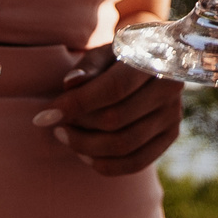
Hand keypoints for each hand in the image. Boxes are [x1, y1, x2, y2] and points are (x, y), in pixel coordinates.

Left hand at [33, 45, 184, 175]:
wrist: (152, 61)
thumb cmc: (119, 57)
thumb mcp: (103, 53)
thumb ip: (87, 67)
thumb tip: (70, 85)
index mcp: (153, 60)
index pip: (113, 89)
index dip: (76, 104)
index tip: (43, 117)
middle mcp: (170, 88)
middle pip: (116, 120)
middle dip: (78, 128)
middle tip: (56, 126)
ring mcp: (173, 114)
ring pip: (124, 145)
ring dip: (86, 147)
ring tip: (66, 137)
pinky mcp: (171, 135)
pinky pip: (136, 163)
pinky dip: (106, 165)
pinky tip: (85, 155)